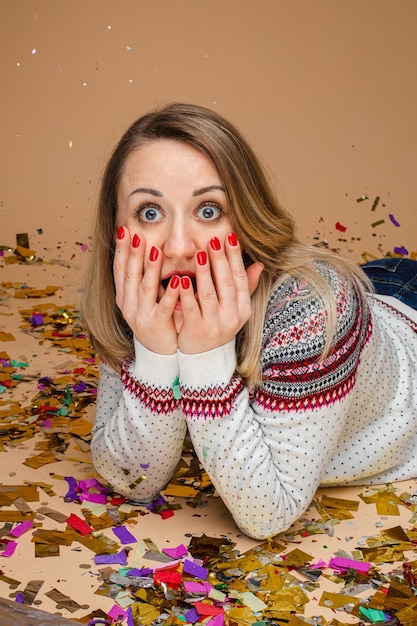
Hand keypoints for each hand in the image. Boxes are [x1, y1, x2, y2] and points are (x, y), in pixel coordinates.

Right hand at [113, 226, 178, 353]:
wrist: (158, 352)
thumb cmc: (154, 318)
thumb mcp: (144, 298)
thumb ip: (144, 277)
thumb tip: (146, 247)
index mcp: (124, 296)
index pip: (119, 268)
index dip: (121, 249)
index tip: (123, 229)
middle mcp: (128, 305)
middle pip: (130, 274)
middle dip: (133, 253)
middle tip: (137, 233)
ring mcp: (140, 315)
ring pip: (145, 288)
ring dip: (151, 268)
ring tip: (156, 250)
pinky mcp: (156, 325)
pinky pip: (164, 307)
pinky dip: (171, 293)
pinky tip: (179, 281)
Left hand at [175, 233, 263, 353]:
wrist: (204, 357)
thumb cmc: (217, 325)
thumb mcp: (235, 308)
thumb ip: (244, 286)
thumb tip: (259, 264)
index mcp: (242, 308)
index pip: (239, 277)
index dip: (234, 257)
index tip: (230, 236)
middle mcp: (232, 316)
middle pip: (226, 283)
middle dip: (220, 259)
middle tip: (214, 239)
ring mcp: (215, 324)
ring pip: (209, 293)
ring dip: (205, 272)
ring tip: (200, 253)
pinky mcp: (197, 330)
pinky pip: (191, 308)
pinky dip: (187, 292)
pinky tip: (181, 278)